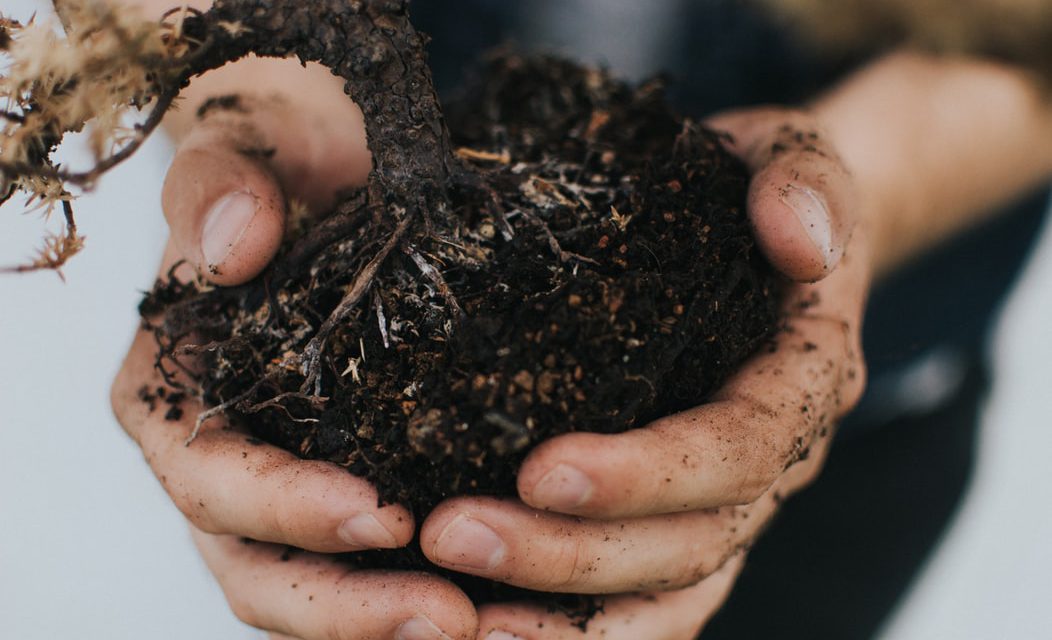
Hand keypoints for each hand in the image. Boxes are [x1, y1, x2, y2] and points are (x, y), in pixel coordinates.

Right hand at [111, 87, 477, 638]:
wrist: (321, 168)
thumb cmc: (274, 163)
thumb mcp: (242, 151)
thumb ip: (220, 188)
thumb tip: (234, 247)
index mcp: (174, 397)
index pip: (212, 481)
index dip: (284, 509)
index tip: (380, 515)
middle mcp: (221, 458)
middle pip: (259, 567)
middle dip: (345, 605)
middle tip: (444, 617)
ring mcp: (284, 480)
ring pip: (313, 585)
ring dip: (385, 618)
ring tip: (473, 626)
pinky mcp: (349, 478)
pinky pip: (371, 560)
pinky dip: (417, 586)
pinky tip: (489, 599)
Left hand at [415, 108, 869, 637]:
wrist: (763, 228)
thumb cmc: (757, 190)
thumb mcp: (790, 156)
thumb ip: (802, 183)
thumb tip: (797, 240)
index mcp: (801, 382)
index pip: (735, 451)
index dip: (646, 474)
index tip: (540, 469)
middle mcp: (771, 463)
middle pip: (688, 543)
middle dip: (570, 554)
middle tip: (451, 534)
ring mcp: (723, 500)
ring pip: (662, 594)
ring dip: (560, 619)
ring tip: (453, 618)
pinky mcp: (674, 513)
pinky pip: (636, 598)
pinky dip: (566, 626)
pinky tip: (481, 626)